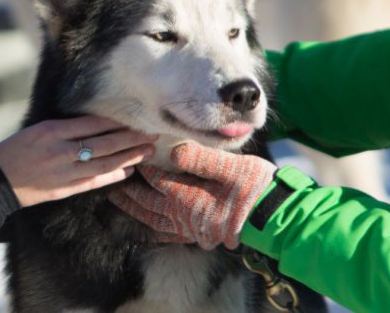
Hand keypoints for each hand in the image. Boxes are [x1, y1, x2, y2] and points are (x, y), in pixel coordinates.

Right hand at [0, 116, 156, 206]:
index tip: (136, 118)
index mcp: (52, 131)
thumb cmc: (16, 149)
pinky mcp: (64, 189)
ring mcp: (63, 172)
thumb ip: (65, 126)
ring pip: (104, 163)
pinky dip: (113, 175)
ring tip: (147, 150)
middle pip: (104, 143)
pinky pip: (94, 181)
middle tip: (152, 133)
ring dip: (128, 156)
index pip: (92, 124)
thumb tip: (97, 122)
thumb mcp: (38, 129)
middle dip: (131, 138)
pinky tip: (129, 169)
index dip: (117, 122)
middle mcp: (60, 151)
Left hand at [109, 141, 275, 249]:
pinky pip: (170, 236)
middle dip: (129, 192)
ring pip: (154, 221)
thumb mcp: (230, 167)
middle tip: (113, 182)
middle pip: (148, 204)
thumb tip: (173, 152)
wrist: (277, 217)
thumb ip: (200, 159)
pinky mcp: (202, 236)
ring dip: (135, 211)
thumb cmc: (256, 188)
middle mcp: (185, 217)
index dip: (144, 167)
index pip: (156, 181)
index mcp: (189, 198)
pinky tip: (148, 229)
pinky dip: (154, 231)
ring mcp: (192, 230)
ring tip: (120, 202)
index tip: (134, 154)